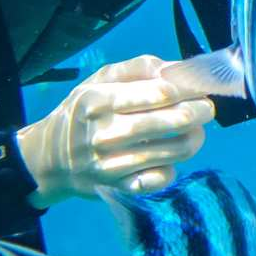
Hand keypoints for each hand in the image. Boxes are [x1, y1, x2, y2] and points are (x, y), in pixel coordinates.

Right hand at [16, 54, 215, 206]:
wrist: (48, 160)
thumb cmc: (81, 112)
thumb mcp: (98, 80)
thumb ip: (137, 68)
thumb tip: (176, 68)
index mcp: (99, 100)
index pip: (160, 92)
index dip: (189, 88)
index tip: (200, 87)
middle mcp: (105, 133)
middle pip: (173, 120)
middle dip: (200, 111)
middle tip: (207, 108)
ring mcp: (113, 164)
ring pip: (175, 150)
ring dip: (195, 138)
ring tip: (196, 131)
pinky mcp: (120, 187)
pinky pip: (161, 178)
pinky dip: (173, 168)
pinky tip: (169, 158)